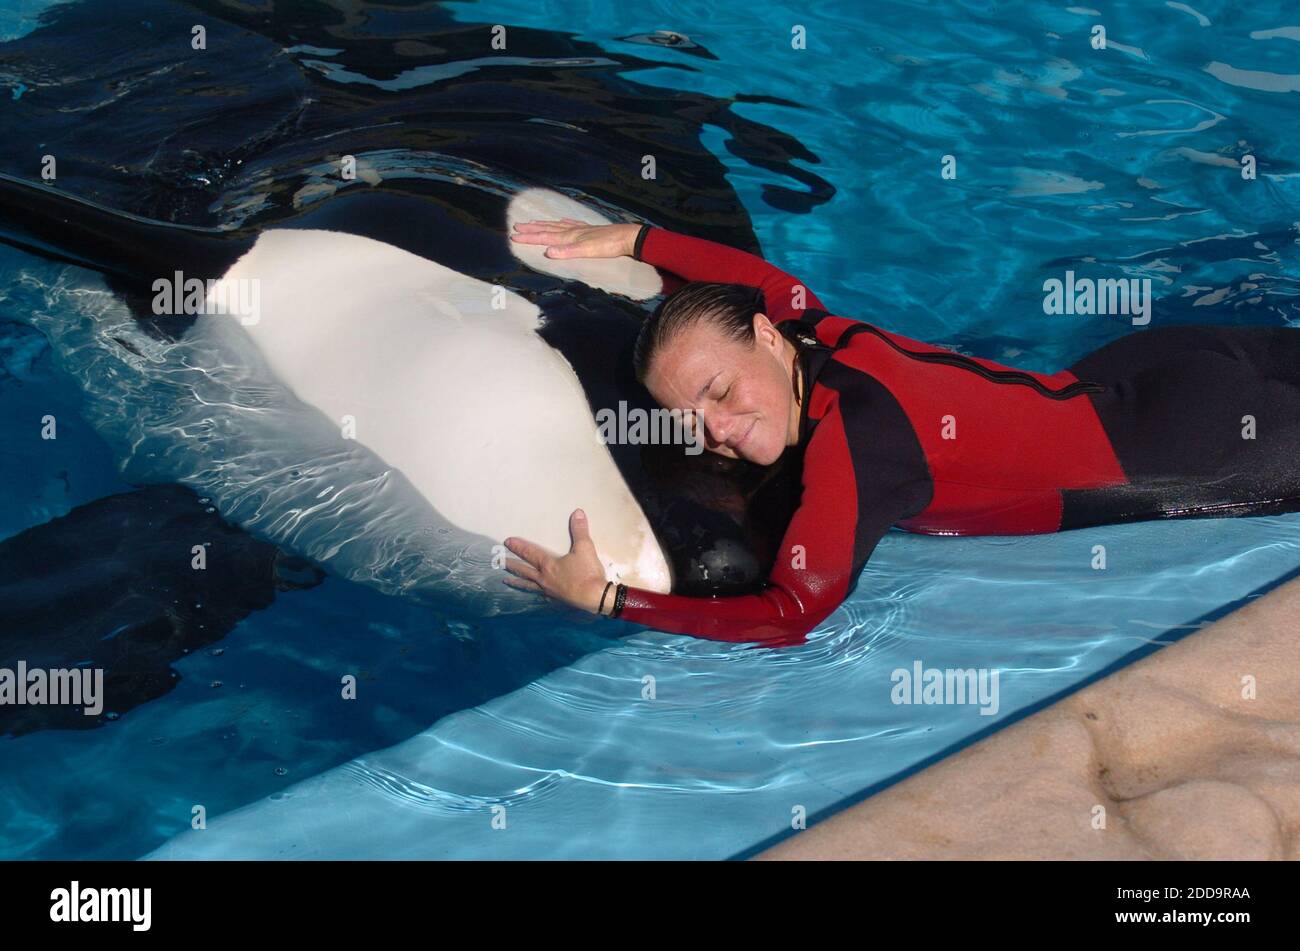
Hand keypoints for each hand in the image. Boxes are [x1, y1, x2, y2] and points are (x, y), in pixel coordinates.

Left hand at [503, 509, 611, 614]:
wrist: (596, 597)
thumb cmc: (588, 573)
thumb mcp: (585, 548)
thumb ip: (579, 530)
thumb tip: (577, 512)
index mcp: (548, 565)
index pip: (530, 553)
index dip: (518, 546)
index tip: (507, 542)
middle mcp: (544, 579)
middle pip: (524, 570)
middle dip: (511, 565)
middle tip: (499, 562)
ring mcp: (549, 591)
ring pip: (528, 586)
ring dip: (517, 582)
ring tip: (506, 580)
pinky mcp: (556, 601)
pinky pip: (539, 596)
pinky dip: (532, 594)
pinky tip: (532, 595)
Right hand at [509, 218, 640, 259]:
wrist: (626, 237)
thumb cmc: (608, 246)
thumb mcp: (587, 251)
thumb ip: (567, 252)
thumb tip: (547, 252)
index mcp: (570, 237)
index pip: (545, 237)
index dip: (529, 238)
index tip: (513, 237)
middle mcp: (573, 231)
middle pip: (548, 229)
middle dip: (531, 229)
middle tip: (516, 227)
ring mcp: (581, 229)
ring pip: (557, 225)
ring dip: (544, 225)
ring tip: (532, 222)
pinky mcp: (589, 230)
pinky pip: (570, 224)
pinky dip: (561, 223)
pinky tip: (561, 221)